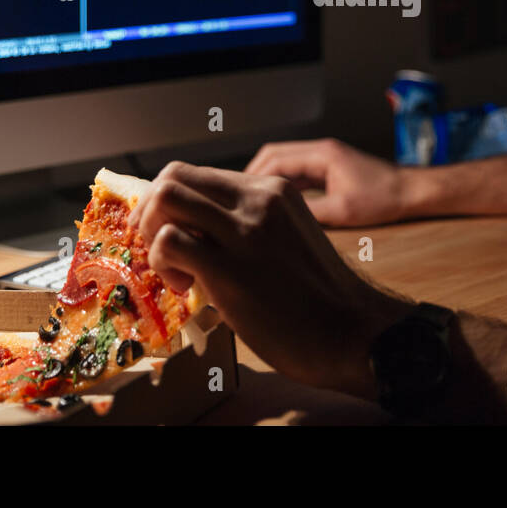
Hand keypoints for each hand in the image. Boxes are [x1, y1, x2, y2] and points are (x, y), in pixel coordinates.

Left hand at [127, 161, 414, 397]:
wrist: (354, 332)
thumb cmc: (321, 297)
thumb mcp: (289, 237)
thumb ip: (250, 225)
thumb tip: (200, 233)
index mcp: (273, 190)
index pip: (199, 174)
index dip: (172, 202)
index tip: (170, 231)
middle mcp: (258, 199)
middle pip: (174, 175)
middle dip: (152, 209)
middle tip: (161, 246)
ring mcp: (244, 231)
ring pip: (165, 197)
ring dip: (153, 231)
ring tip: (174, 266)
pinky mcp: (230, 268)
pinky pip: (168, 242)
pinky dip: (163, 264)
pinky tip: (187, 287)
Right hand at [245, 138, 412, 226]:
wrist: (410, 192)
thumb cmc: (383, 198)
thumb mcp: (343, 211)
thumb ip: (310, 213)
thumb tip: (279, 220)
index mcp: (322, 155)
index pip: (275, 159)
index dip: (253, 176)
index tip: (237, 192)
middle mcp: (320, 151)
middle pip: (274, 155)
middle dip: (254, 174)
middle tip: (238, 196)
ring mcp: (324, 158)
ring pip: (285, 162)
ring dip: (268, 179)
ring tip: (252, 201)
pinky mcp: (329, 168)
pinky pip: (298, 172)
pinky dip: (283, 184)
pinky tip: (276, 203)